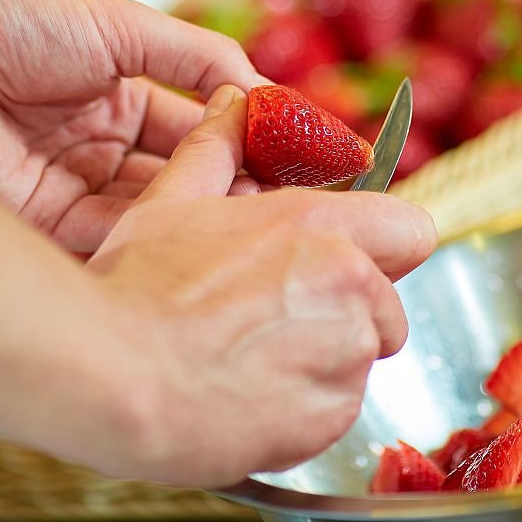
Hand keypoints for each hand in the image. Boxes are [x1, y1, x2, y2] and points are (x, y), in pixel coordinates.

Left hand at [0, 0, 263, 251]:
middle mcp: (100, 149)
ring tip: (251, 223)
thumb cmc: (2, 19)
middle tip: (285, 204)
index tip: (296, 159)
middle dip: (231, 192)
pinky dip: (150, 242)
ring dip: (199, 221)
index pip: (200, 130)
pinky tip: (191, 241)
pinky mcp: (40, 224)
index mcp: (120, 97)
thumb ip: (195, 56)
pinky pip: (107, 240)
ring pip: (153, 215)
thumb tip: (261, 90)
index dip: (246, 144)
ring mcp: (72, 189)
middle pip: (182, 181)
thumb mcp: (119, 25)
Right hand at [80, 85, 437, 485]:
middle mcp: (349, 286)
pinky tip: (247, 398)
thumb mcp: (170, 202)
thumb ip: (216, 150)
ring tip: (250, 362)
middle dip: (349, 317)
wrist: (108, 380)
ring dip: (322, 365)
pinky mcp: (329, 419)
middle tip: (279, 323)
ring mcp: (344, 356)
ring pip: (359, 361)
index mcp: (319, 225)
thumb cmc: (134, 290)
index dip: (386, 251)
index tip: (353, 265)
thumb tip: (232, 102)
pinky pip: (337, 412)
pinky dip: (304, 411)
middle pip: (388, 307)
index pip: (413, 230)